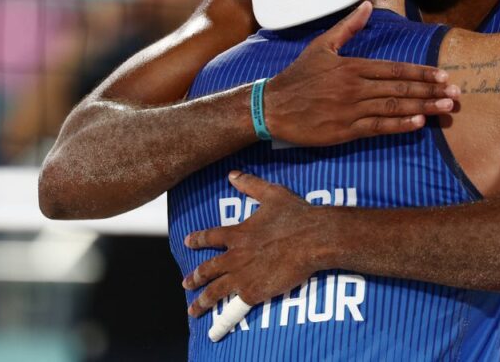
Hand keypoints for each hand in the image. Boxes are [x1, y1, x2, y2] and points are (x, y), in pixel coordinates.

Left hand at [182, 171, 325, 326]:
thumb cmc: (295, 215)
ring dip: (202, 301)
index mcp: (237, 234)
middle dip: (195, 278)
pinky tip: (217, 326)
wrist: (313, 239)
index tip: (188, 242)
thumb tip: (232, 174)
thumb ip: (250, 185)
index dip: (197, 240)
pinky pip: (235, 307)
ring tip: (193, 309)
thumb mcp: (272, 194)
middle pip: (207, 269)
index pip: (210, 238)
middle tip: (186, 283)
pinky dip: (225, 317)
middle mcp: (235, 256)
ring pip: (215, 291)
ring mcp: (243, 276)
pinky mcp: (255, 292)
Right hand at [264, 1, 457, 144]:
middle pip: (400, 89)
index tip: (443, 75)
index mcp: (352, 66)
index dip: (421, 72)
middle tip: (456, 94)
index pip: (394, 69)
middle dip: (430, 91)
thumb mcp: (321, 46)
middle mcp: (355, 88)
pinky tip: (418, 124)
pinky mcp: (344, 131)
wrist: (273, 107)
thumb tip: (367, 5)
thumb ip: (348, 27)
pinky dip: (399, 126)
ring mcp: (351, 110)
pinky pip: (377, 128)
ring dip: (423, 108)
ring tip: (445, 109)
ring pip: (393, 108)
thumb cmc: (298, 77)